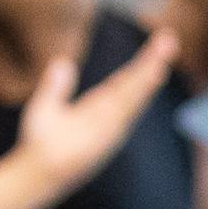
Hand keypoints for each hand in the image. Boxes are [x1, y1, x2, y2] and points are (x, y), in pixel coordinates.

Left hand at [13, 28, 179, 189]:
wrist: (37, 170)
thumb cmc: (42, 144)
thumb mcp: (45, 107)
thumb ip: (56, 86)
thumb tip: (63, 62)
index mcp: (100, 106)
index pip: (125, 80)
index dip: (141, 62)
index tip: (158, 42)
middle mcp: (110, 114)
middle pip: (135, 83)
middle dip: (153, 61)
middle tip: (170, 37)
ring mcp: (112, 123)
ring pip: (134, 92)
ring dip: (150, 72)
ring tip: (165, 51)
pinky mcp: (109, 132)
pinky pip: (127, 106)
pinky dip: (140, 91)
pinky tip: (152, 76)